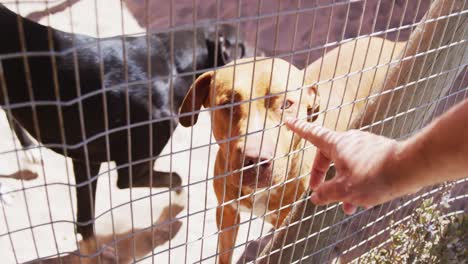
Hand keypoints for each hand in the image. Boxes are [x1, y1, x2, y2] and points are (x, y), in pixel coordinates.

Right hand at [285, 118, 411, 214]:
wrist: (411, 168)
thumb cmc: (375, 177)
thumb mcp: (345, 190)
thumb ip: (327, 193)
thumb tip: (315, 197)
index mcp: (337, 144)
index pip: (311, 134)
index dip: (298, 128)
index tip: (288, 121)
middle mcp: (350, 141)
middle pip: (328, 156)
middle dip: (323, 176)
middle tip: (318, 192)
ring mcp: (366, 145)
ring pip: (346, 165)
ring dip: (343, 184)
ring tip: (348, 207)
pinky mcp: (379, 152)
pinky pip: (362, 166)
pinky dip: (358, 181)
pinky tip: (365, 199)